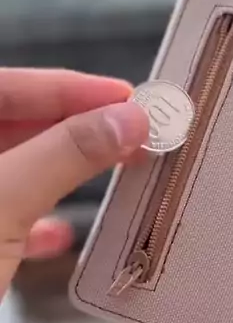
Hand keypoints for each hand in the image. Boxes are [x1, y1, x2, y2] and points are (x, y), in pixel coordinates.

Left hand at [0, 68, 148, 298]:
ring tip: (113, 170)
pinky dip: (33, 224)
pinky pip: (0, 220)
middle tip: (128, 131)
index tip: (121, 96)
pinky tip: (60, 236)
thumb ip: (64, 154)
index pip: (2, 86)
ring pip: (10, 173)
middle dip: (71, 129)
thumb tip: (121, 120)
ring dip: (61, 173)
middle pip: (9, 127)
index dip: (65, 87)